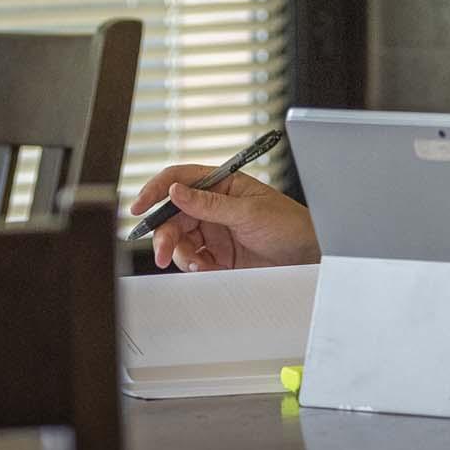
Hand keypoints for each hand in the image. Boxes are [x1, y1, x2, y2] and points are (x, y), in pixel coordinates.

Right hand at [129, 164, 318, 271]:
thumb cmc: (290, 224)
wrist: (310, 256)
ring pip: (179, 240)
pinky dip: (193, 266)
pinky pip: (193, 259)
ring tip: (197, 265)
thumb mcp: (249, 211)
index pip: (181, 180)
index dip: (157, 190)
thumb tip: (176, 191)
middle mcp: (215, 206)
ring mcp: (215, 231)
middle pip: (173, 215)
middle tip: (163, 253)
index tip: (139, 206)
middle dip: (165, 234)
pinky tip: (206, 269)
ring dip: (180, 254)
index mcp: (222, 184)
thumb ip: (209, 204)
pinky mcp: (219, 256)